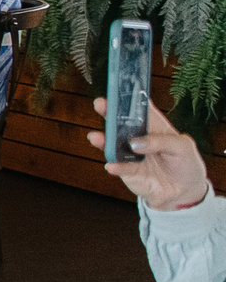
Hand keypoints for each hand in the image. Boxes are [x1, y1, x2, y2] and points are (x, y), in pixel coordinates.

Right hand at [93, 98, 210, 210]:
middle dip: (109, 112)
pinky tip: (112, 165)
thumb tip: (135, 144)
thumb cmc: (185, 163)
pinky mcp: (128, 171)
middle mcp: (139, 137)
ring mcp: (131, 154)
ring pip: (113, 144)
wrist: (183, 192)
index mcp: (154, 126)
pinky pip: (119, 167)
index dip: (131, 98)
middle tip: (101, 104)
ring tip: (96, 137)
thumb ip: (161, 141)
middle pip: (121, 122)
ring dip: (103, 140)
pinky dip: (115, 166)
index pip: (141, 108)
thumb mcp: (183, 147)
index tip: (120, 89)